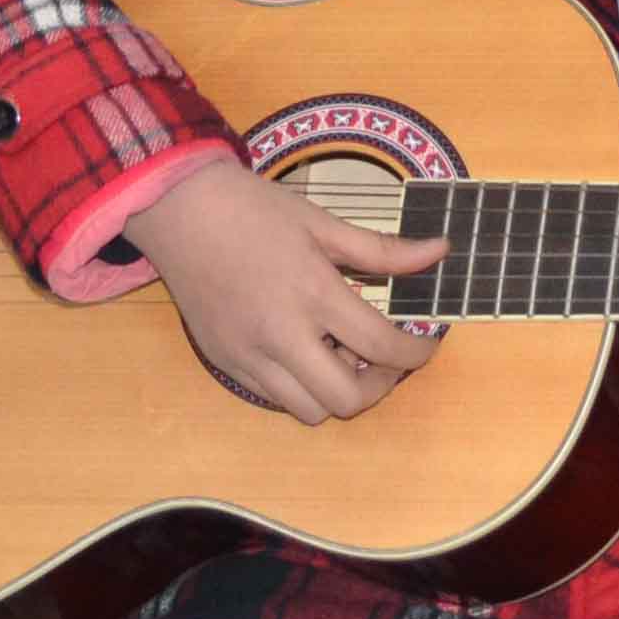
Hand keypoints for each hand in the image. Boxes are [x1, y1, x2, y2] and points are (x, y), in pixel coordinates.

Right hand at [127, 159, 450, 420]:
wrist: (179, 209)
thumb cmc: (253, 208)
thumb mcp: (322, 221)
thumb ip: (383, 250)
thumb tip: (440, 252)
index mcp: (313, 292)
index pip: (382, 347)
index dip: (417, 356)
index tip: (427, 348)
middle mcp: (281, 334)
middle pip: (346, 400)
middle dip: (380, 388)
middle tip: (384, 360)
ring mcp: (248, 355)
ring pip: (309, 411)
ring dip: (338, 393)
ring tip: (343, 356)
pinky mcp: (224, 362)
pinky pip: (274, 398)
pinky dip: (301, 388)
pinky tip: (306, 354)